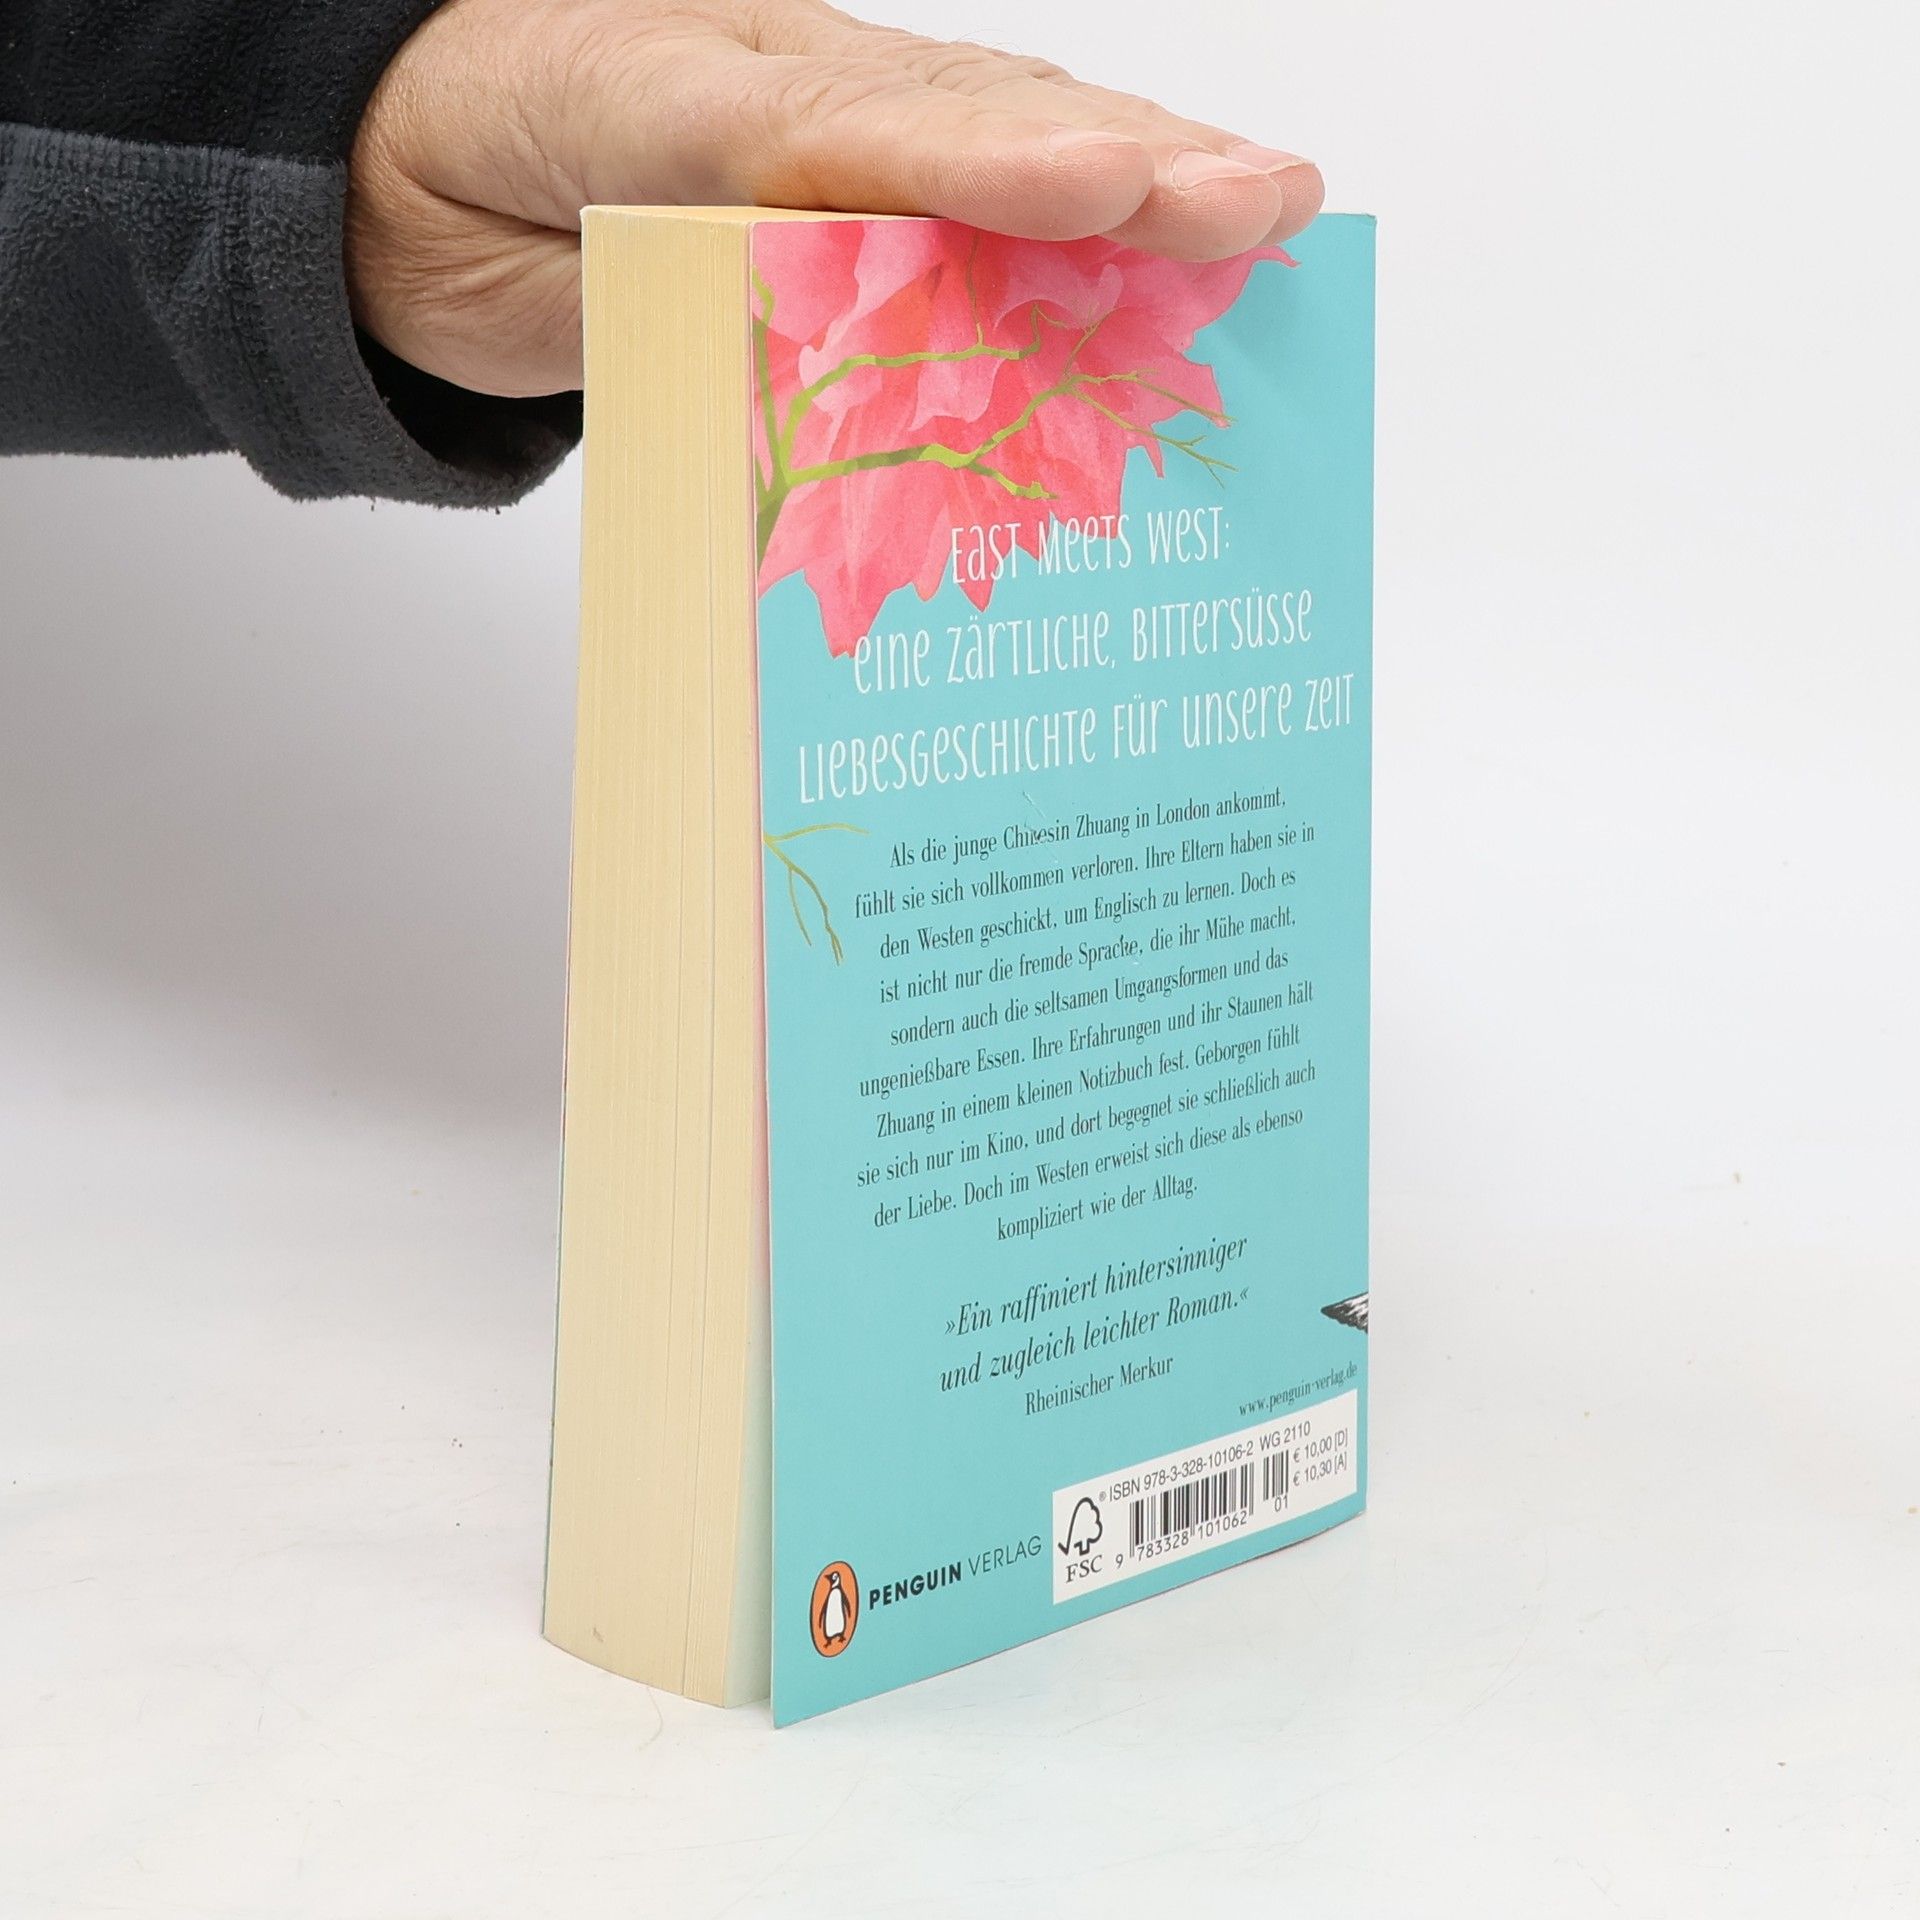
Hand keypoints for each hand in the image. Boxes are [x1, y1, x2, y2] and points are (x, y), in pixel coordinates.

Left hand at [346, 0, 1323, 397]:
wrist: (404, 150)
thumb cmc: (457, 193)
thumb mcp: (509, 269)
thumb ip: (647, 308)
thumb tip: (801, 381)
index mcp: (672, 103)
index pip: (841, 133)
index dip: (974, 166)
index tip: (1096, 189)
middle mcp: (780, 94)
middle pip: (970, 115)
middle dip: (1122, 164)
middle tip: (1260, 204)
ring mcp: (827, 113)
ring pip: (998, 124)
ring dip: (1140, 170)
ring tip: (1269, 205)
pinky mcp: (845, 159)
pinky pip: (969, 166)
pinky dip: (1082, 194)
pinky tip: (1171, 223)